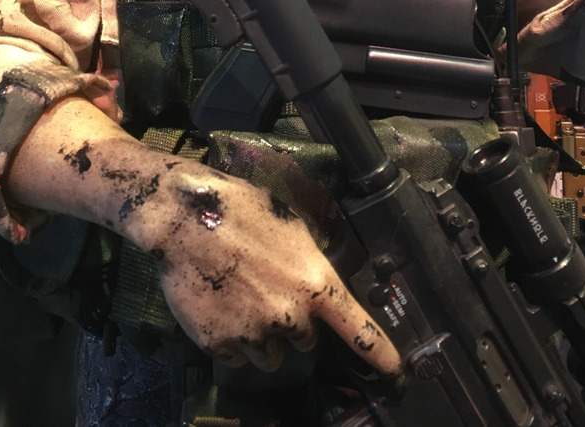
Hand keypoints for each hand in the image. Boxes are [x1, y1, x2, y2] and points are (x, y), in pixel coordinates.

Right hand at [8, 98, 401, 378]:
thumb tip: (319, 286)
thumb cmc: (242, 209)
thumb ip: (310, 264)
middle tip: (267, 287)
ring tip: (239, 294)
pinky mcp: (220, 345)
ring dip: (261, 333)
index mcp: (315, 282)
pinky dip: (231, 337)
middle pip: (305, 340)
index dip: (383, 357)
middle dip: (293, 321)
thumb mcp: (291, 227)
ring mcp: (253, 334)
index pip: (360, 331)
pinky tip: (219, 303)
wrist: (184, 218)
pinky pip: (237, 354)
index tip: (400, 375)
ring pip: (270, 353)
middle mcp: (290, 316)